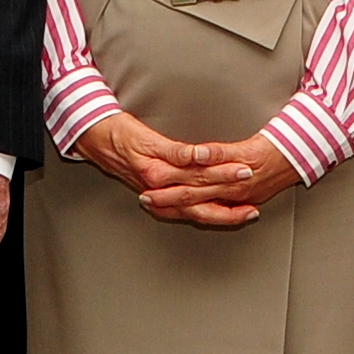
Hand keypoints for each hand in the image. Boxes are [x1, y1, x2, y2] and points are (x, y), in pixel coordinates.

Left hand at [75, 113, 290, 231]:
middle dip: (231, 202)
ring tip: (243, 171)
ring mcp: (157, 171)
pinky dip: (193, 155)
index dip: (226, 216)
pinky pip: (175, 154)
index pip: (200, 212)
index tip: (248, 213)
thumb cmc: (126, 155)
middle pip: (201, 203)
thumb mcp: (152, 177)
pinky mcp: (151, 150)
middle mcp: (162, 190)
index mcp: (165, 197)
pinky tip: (207, 154)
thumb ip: (173, 187)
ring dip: (221, 175)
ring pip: (194, 179)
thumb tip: (196, 193)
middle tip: (254, 199)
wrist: (99, 137)